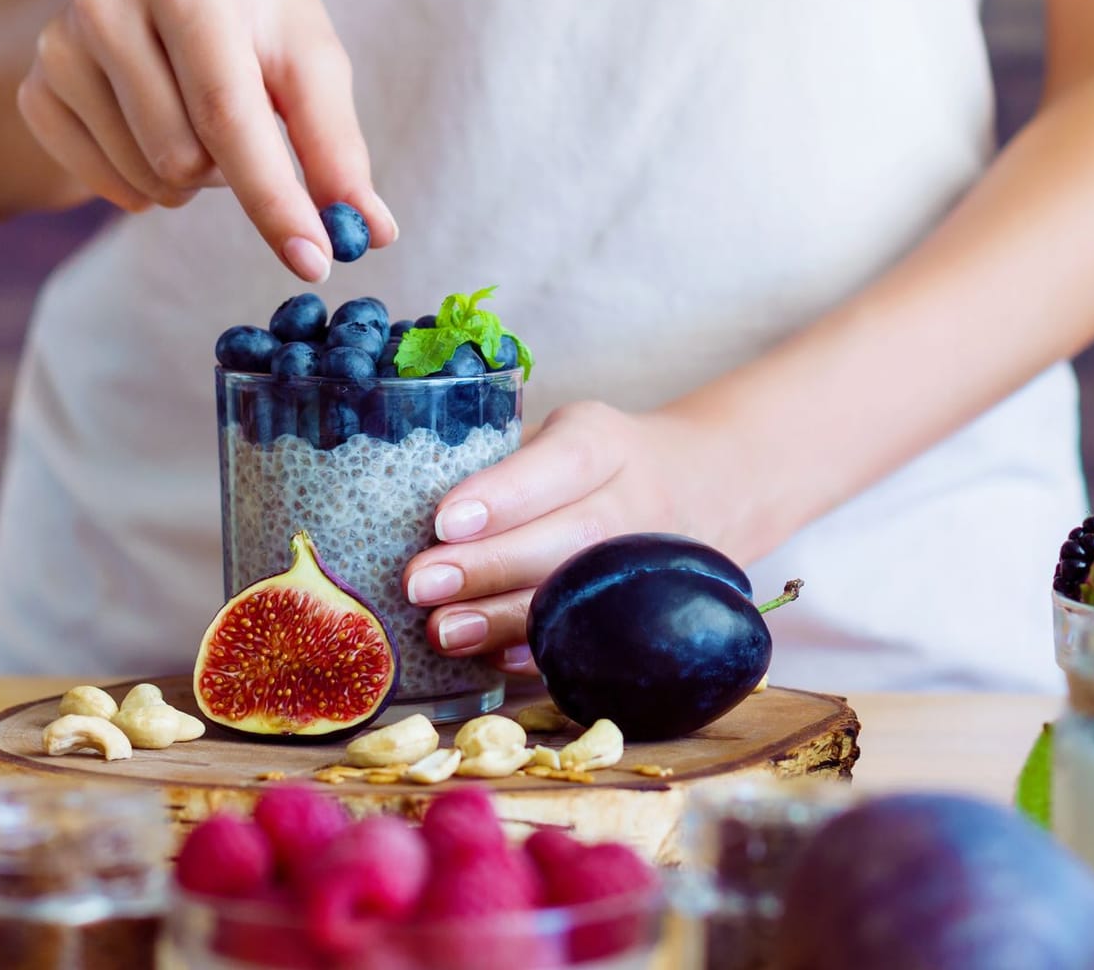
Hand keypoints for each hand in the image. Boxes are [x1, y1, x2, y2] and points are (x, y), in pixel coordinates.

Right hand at [15, 0, 394, 278]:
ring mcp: (58, 44)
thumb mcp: (309, 58)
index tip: (315, 262)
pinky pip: (103, 183)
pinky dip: (146, 183)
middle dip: (234, 172)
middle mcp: (105, 2)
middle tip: (245, 124)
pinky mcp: (35, 84)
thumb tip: (369, 233)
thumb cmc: (256, 14)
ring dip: (195, 178)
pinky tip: (156, 131)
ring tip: (200, 117)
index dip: (275, 200)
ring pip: (147, 178)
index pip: (229, 116)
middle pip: (186, 158)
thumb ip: (337, 146)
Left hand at [404, 401, 741, 672]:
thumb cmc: (595, 464)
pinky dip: (542, 653)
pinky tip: (492, 657)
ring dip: (506, 618)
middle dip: (490, 565)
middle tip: (419, 583)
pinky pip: (593, 640)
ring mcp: (647, 563)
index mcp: (605, 444)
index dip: (505, 493)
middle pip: (570, 537)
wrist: (703, 488)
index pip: (560, 462)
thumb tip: (390, 504)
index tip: (445, 520)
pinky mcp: (645, 610)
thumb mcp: (560, 435)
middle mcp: (637, 501)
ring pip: (582, 595)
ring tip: (441, 630)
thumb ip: (498, 461)